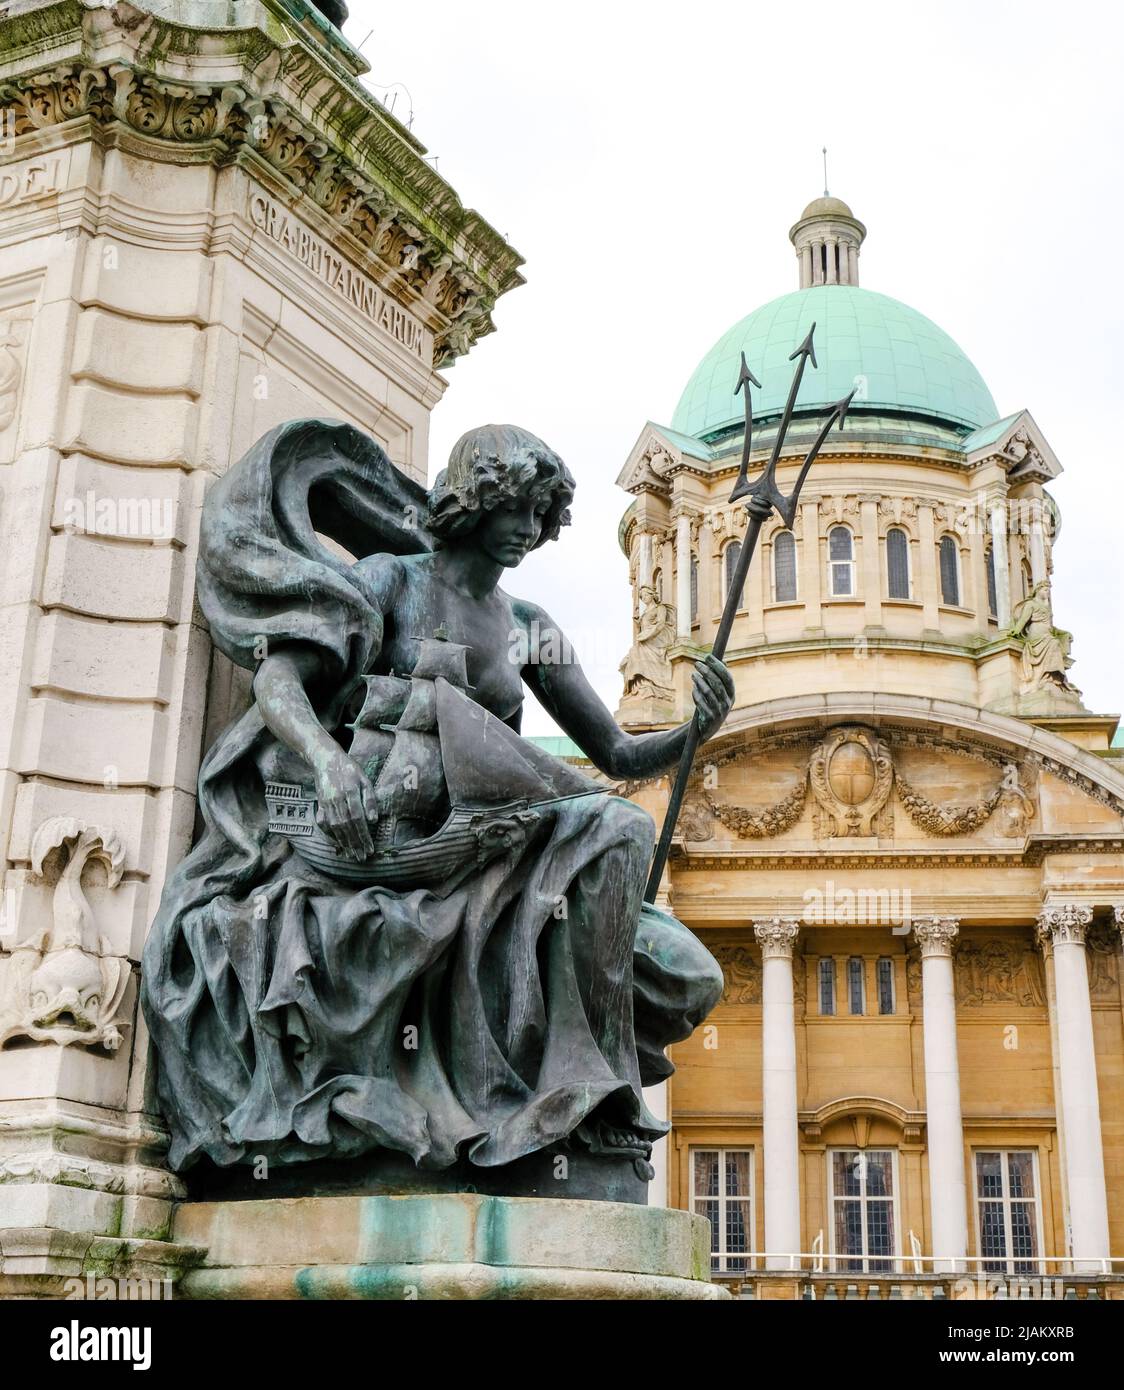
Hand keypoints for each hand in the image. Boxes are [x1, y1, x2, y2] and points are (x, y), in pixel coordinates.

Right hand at [313, 746, 378, 860]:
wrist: (326, 760)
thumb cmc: (349, 769)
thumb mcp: (364, 779)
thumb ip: (369, 799)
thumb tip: (373, 820)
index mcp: (350, 792)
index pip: (358, 818)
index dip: (364, 835)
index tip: (370, 848)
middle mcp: (337, 799)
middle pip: (347, 826)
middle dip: (355, 844)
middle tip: (363, 857)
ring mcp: (326, 803)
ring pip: (335, 827)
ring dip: (344, 843)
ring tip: (353, 855)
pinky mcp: (320, 805)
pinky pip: (324, 824)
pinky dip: (330, 835)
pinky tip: (338, 845)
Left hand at [692, 654, 734, 739]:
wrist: (709, 728)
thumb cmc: (713, 705)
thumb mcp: (720, 693)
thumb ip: (720, 678)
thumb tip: (722, 661)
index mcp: (731, 694)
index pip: (727, 677)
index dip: (718, 666)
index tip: (708, 656)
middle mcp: (727, 703)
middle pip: (717, 683)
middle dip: (706, 671)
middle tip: (697, 664)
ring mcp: (719, 711)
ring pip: (708, 692)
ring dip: (699, 681)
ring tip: (693, 675)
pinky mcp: (709, 717)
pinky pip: (700, 702)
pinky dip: (696, 694)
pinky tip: (694, 689)